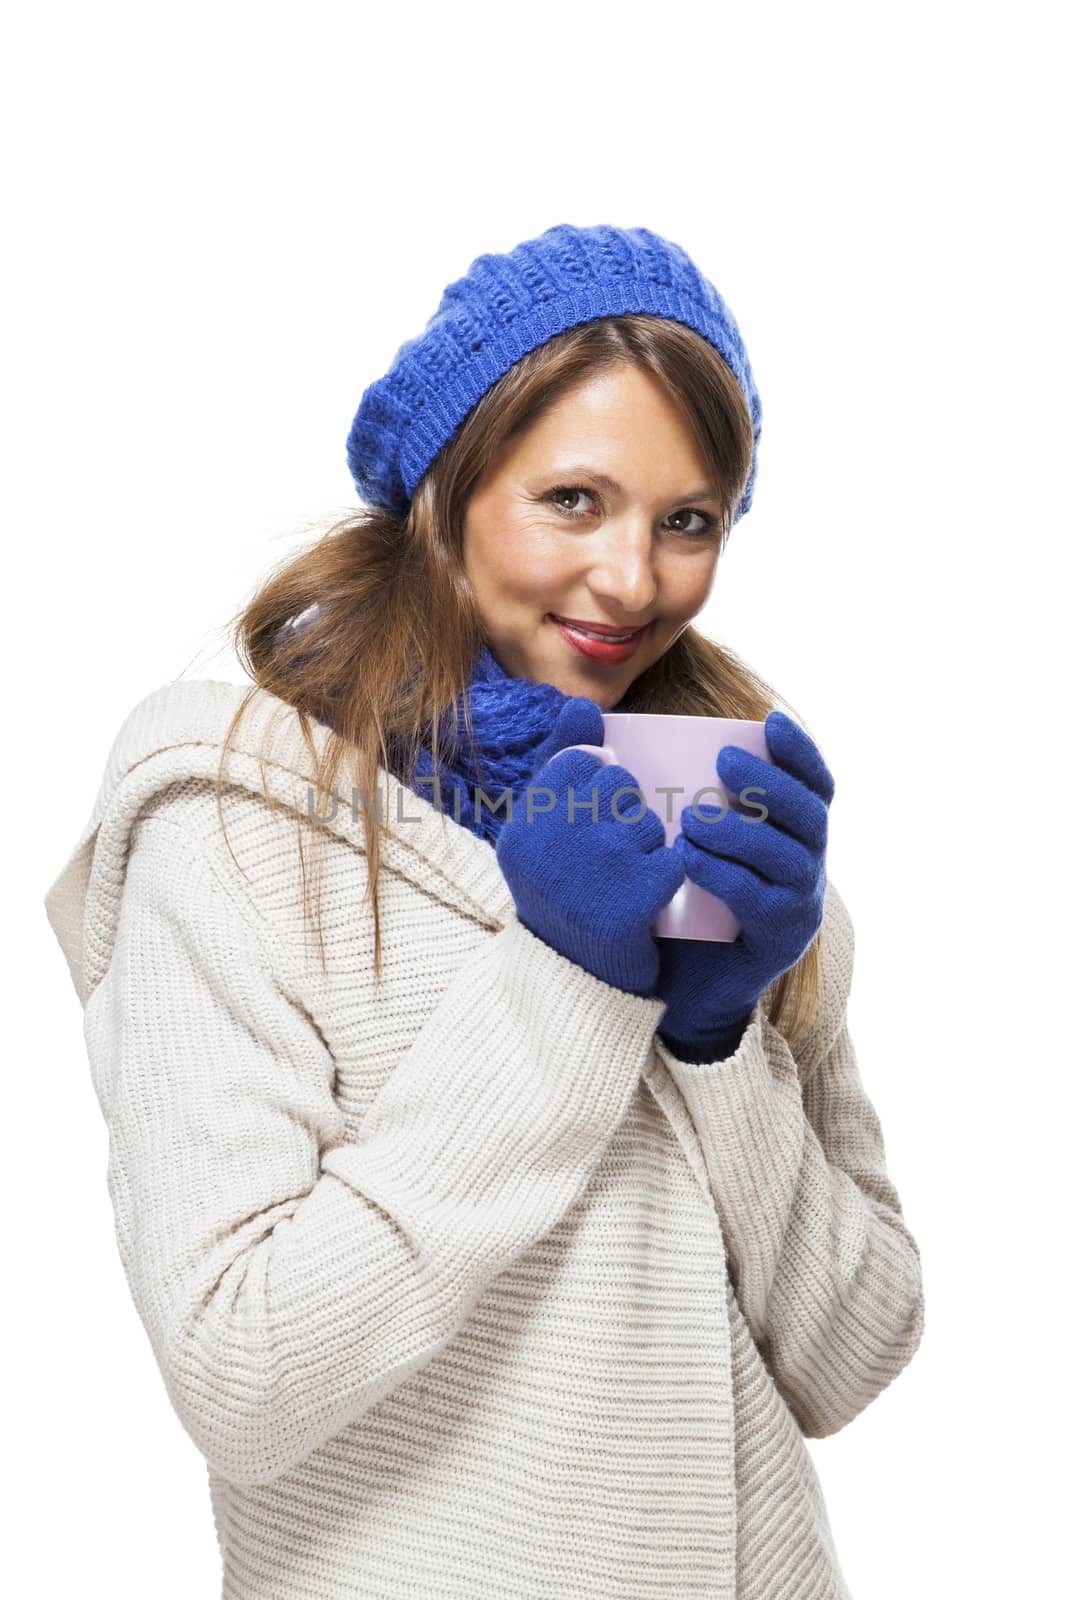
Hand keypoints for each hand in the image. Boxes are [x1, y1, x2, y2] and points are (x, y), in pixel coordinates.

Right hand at [497, 700, 685, 995]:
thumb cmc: (564, 894)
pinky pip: (674, 857)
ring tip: (625, 882)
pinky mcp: (632, 900)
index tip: (590, 826)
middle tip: (609, 859)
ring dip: (648, 846)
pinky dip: (671, 878)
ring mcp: (588, 871)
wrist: (577, 985)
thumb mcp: (543, 832)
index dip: (598, 788)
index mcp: (522, 824)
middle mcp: (547, 842)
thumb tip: (580, 704)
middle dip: (625, 814)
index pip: (581, 763)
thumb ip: (559, 763)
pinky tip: (649, 901)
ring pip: (648, 820)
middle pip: (618, 785)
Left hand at [654, 710, 834, 1057]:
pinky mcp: (780, 940)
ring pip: (789, 857)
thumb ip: (685, 799)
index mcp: (795, 835)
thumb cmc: (680, 901)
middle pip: (811, 815)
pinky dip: (723, 873)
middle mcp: (809, 867)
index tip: (769, 722)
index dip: (801, 752)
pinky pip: (759, 899)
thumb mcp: (688, 842)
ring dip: (742, 830)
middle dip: (771, 782)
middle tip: (724, 763)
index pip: (815, 786)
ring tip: (693, 818)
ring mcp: (800, 905)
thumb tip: (640, 738)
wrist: (680, 984)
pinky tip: (687, 859)